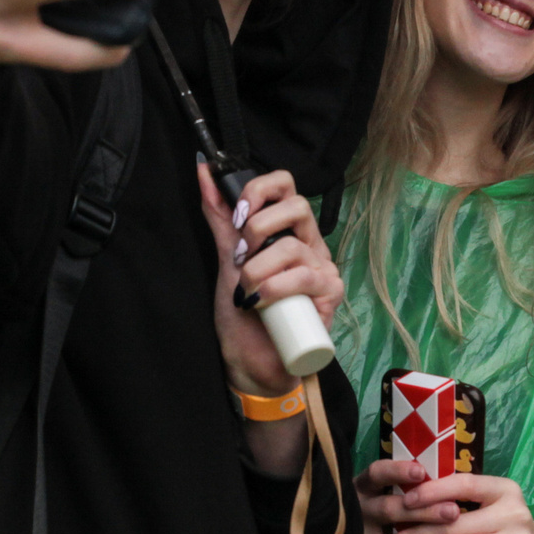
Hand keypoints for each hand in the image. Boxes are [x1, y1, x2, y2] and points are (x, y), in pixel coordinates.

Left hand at [194, 163, 342, 407]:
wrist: (249, 362)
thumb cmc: (241, 314)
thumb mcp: (226, 260)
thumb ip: (220, 217)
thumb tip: (204, 172)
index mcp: (288, 231)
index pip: (286, 187)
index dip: (260, 190)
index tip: (237, 215)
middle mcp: (309, 246)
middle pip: (298, 205)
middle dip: (258, 227)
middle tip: (240, 255)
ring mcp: (323, 269)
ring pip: (294, 246)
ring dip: (258, 268)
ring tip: (246, 291)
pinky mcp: (330, 295)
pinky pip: (305, 277)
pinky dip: (275, 287)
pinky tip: (260, 302)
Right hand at [357, 455, 454, 533]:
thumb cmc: (363, 508)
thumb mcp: (372, 491)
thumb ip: (401, 488)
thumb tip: (442, 480)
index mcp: (361, 489)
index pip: (376, 475)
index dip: (397, 472)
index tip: (420, 471)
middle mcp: (356, 513)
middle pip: (388, 510)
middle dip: (424, 511)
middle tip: (453, 511)